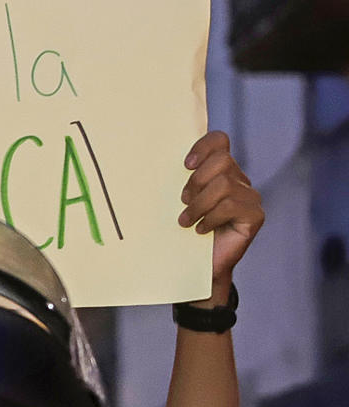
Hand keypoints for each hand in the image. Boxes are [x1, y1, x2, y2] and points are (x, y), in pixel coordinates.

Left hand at [180, 130, 263, 304]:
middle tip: (182, 201)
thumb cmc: (181, 230)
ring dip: (199, 204)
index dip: (203, 146)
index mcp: (219, 170)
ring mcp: (250, 197)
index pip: (219, 141)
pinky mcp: (255, 216)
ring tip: (185, 220)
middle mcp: (238, 179)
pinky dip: (210, 218)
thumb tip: (152, 159)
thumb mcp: (176, 201)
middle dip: (196, 180)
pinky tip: (200, 230)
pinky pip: (232, 206)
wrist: (196, 266)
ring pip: (224, 184)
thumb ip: (176, 179)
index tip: (185, 165)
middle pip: (222, 160)